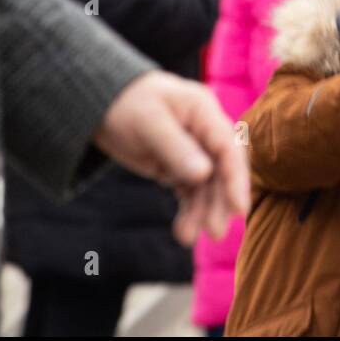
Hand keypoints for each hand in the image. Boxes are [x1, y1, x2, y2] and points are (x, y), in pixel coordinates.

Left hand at [91, 70, 249, 245]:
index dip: (236, 178)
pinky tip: (184, 230)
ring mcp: (194, 149)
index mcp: (203, 112)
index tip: (239, 210)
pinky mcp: (179, 165)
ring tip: (188, 237)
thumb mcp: (148, 122)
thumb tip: (204, 174)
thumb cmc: (126, 103)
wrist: (100, 103)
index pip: (228, 147)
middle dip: (219, 202)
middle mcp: (205, 131)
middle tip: (215, 233)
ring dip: (202, 212)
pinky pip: (190, 190)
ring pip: (207, 185)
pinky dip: (189, 211)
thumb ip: (176, 147)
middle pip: (222, 170)